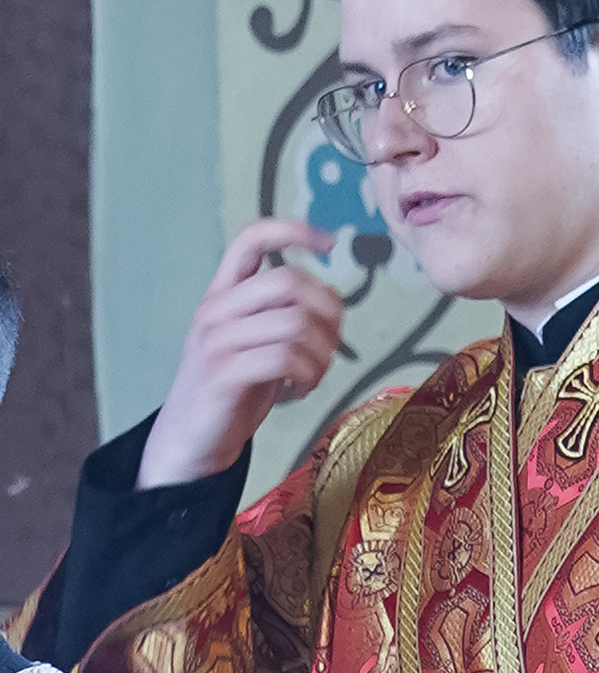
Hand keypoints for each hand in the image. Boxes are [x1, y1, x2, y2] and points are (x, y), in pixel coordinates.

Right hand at [139, 220, 345, 486]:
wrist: (191, 441)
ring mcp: (218, 340)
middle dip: (327, 311)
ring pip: (295, 323)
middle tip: (332, 344)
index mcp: (223, 294)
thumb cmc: (231, 392)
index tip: (329, 244)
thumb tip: (330, 302)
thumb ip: (281, 317)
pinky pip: (287, 359)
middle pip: (287, 281)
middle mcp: (216, 309)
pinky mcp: (226, 374)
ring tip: (315, 375)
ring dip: (322, 353)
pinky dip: (308, 376)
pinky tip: (301, 390)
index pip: (250, 239)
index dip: (292, 230)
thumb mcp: (254, 344)